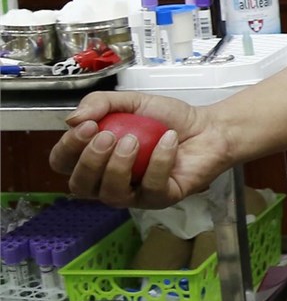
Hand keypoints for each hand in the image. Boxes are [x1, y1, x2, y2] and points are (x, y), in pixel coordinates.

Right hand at [49, 92, 234, 208]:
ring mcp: (135, 194)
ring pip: (111, 194)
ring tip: (134, 140)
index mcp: (96, 159)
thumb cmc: (167, 120)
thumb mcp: (130, 102)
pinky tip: (169, 140)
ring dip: (118, 166)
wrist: (209, 127)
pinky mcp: (162, 198)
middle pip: (80, 186)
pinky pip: (152, 188)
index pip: (63, 164)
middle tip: (108, 135)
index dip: (68, 148)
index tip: (87, 126)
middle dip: (89, 160)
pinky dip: (159, 161)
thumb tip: (71, 119)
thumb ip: (100, 103)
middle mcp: (109, 181)